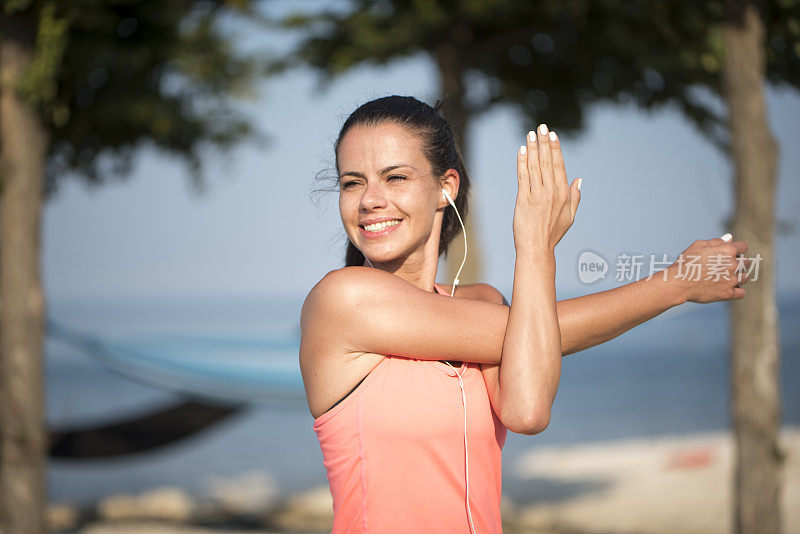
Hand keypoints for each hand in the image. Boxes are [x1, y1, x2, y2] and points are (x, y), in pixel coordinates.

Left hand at [514, 124, 580, 253]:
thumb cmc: (552, 234)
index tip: (552, 135)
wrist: (536, 249)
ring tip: (530, 134)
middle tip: (540, 127)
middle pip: (547, 161)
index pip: (559, 165)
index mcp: (564, 194)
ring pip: (535, 166)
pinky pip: (523, 177)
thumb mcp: (570, 216)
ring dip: (532, 148)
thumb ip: (576, 196)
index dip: (555, 148)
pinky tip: (521, 150)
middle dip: (544, 142)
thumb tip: (580, 179)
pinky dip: (522, 162)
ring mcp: (538, 195)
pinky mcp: (523, 200)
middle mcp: (552, 192)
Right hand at [667, 237, 752, 302]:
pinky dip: (736, 291)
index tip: (729, 253)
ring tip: (725, 278)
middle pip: (747, 262)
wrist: (678, 282)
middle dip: (738, 263)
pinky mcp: (728, 293)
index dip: (736, 249)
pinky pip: (741, 293)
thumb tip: (730, 238)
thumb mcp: (698, 245)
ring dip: (738, 277)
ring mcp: (732, 280)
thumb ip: (716, 241)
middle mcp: (733, 264)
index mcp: (728, 250)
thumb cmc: (686, 262)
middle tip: (724, 266)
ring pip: (745, 277)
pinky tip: (727, 288)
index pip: (743, 246)